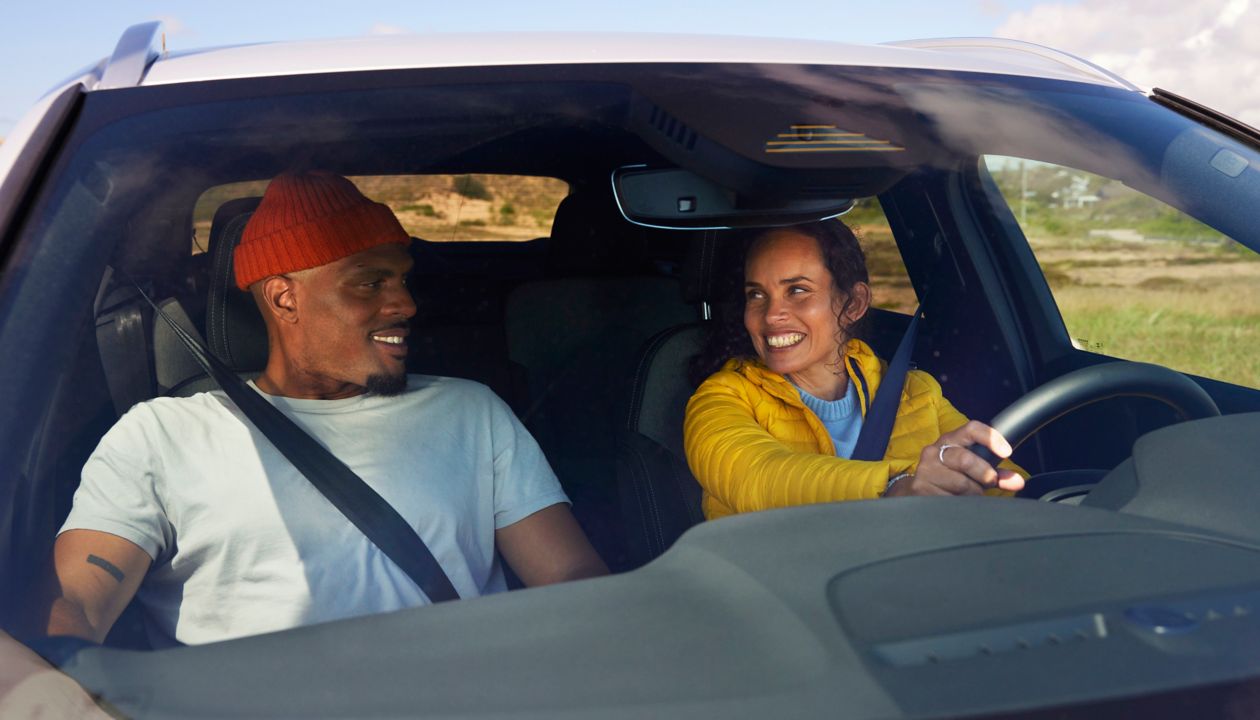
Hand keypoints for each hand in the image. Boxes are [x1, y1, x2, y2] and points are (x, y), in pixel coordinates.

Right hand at [884, 421, 1024, 496]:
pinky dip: (960, 505)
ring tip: (969, 495)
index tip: (1007, 452)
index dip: (990, 438)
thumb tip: (1018, 482)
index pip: (971, 429)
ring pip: (961, 483)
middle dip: (984, 474)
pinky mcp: (921, 489)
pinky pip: (950, 499)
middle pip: (966, 459)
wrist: (914, 490)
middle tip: (990, 482)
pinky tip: (956, 502)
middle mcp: (935, 451)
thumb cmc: (949, 476)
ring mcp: (926, 470)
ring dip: (972, 493)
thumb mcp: (971, 470)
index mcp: (950, 440)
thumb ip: (995, 473)